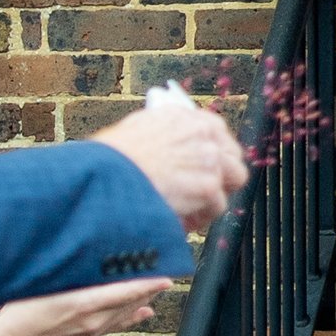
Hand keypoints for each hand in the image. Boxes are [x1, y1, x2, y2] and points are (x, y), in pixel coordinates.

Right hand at [0, 278, 167, 335]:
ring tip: (157, 286)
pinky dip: (133, 315)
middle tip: (164, 270)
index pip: (125, 292)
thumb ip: (69, 273)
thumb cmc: (20, 307)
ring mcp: (93, 330)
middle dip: (148, 287)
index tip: (167, 275)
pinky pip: (118, 324)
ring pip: (126, 312)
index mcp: (84, 304)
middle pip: (130, 301)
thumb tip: (89, 258)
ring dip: (142, 299)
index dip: (148, 284)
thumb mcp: (43, 284)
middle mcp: (94, 319)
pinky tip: (146, 311)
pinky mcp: (89, 335)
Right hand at [93, 102, 249, 230]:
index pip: (217, 132)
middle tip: (206, 192)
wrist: (102, 178)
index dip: (216, 152)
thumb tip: (176, 148)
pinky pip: (218, 206)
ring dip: (214, 196)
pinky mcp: (207, 186)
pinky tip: (184, 219)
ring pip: (232, 181)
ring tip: (193, 208)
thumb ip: (166, 136)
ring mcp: (208, 159)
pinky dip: (202, 216)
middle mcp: (201, 133)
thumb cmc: (109, 160)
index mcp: (183, 116)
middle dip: (224, 175)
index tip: (209, 166)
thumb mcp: (137, 132)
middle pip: (233, 156)